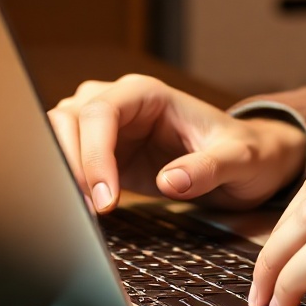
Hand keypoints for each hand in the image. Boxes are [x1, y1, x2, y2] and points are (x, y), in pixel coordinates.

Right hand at [46, 74, 305, 213]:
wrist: (247, 162)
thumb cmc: (246, 153)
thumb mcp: (240, 160)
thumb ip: (209, 168)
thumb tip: (170, 181)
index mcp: (149, 93)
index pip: (102, 112)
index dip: (94, 154)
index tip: (106, 200)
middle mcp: (121, 102)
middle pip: (69, 118)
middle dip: (70, 164)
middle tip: (88, 211)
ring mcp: (107, 127)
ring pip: (59, 134)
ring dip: (61, 171)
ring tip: (83, 213)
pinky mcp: (101, 154)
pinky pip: (67, 161)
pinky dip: (65, 183)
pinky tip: (80, 210)